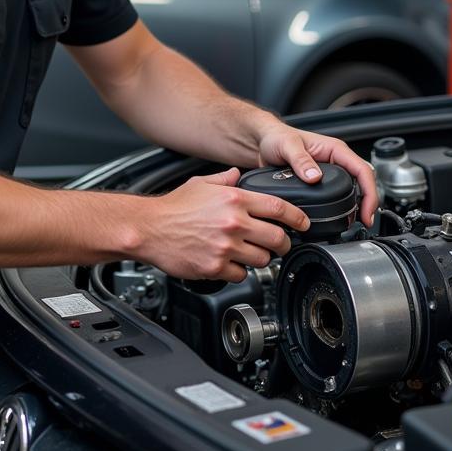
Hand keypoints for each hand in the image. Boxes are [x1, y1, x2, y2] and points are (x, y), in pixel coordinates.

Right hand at [136, 168, 310, 281]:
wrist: (148, 228)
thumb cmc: (172, 207)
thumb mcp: (200, 184)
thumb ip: (224, 180)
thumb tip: (238, 175)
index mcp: (233, 199)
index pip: (278, 207)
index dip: (297, 217)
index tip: (303, 223)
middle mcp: (233, 222)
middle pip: (277, 237)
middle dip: (283, 242)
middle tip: (280, 244)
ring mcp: (226, 246)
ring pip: (262, 259)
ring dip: (261, 258)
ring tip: (250, 253)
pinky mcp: (216, 267)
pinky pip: (241, 274)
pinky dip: (239, 271)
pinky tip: (229, 262)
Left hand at [256, 124, 377, 226]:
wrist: (262, 142)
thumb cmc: (275, 137)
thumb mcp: (287, 146)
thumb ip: (300, 160)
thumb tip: (315, 177)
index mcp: (334, 149)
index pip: (362, 170)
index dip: (370, 192)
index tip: (366, 211)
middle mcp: (335, 161)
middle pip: (363, 183)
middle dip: (367, 203)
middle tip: (363, 221)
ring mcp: (329, 173)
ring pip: (353, 190)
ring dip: (356, 206)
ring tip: (353, 223)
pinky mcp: (320, 183)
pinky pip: (338, 195)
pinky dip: (343, 207)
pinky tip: (339, 218)